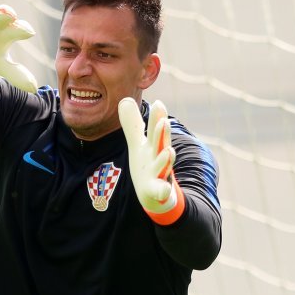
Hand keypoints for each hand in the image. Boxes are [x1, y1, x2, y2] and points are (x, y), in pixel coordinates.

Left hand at [118, 98, 184, 224]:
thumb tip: (125, 100)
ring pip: (163, 166)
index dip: (157, 118)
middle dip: (163, 134)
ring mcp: (160, 174)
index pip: (155, 129)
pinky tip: (164, 190)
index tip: (158, 103)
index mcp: (153, 145)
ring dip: (166, 160)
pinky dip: (163, 190)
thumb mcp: (138, 144)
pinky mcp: (158, 191)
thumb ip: (132, 124)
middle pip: (161, 144)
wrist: (155, 195)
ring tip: (168, 152)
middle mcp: (158, 158)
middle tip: (164, 122)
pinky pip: (162, 191)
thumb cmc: (148, 166)